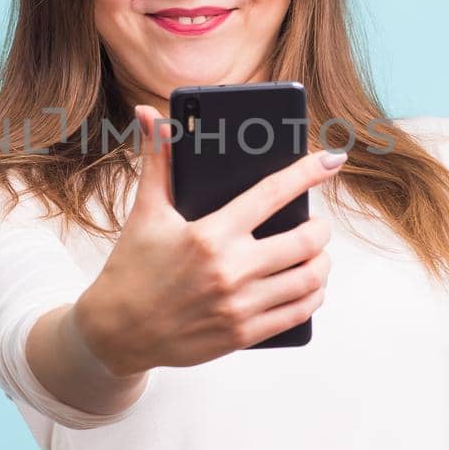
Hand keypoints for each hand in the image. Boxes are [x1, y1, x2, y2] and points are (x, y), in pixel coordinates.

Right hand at [73, 103, 344, 375]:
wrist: (117, 332)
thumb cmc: (132, 267)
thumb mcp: (145, 212)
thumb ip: (157, 160)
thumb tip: (151, 115)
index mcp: (209, 234)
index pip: (272, 194)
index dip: (307, 173)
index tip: (331, 161)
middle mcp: (230, 270)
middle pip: (305, 241)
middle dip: (319, 227)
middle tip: (315, 222)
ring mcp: (239, 305)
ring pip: (309, 279)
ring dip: (322, 262)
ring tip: (316, 253)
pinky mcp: (243, 334)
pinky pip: (298, 312)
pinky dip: (313, 296)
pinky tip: (310, 285)